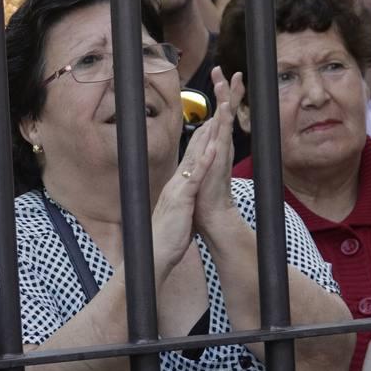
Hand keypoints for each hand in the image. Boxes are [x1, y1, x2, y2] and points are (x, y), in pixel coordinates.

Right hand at [153, 116, 216, 282]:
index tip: (206, 131)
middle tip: (213, 116)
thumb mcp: (178, 217)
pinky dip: (204, 162)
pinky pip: (195, 177)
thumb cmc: (167, 240)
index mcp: (176, 190)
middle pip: (190, 156)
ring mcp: (178, 190)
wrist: (155, 254)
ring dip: (203, 142)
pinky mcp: (182, 199)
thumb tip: (186, 205)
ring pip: (193, 161)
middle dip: (201, 136)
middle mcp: (175, 185)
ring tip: (214, 123)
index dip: (198, 147)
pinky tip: (212, 149)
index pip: (188, 163)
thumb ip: (182, 207)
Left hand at [193, 69, 244, 231]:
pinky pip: (222, 134)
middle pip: (226, 110)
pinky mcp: (219, 157)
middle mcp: (222, 143)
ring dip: (226, 97)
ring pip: (225, 117)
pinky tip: (224, 106)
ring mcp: (222, 149)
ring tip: (229, 78)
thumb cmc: (206, 192)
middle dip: (227, 89)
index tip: (220, 76)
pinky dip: (224, 120)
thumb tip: (205, 140)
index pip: (220, 114)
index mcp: (217, 143)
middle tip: (226, 69)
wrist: (212, 212)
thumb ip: (204, 152)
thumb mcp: (203, 165)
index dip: (221, 95)